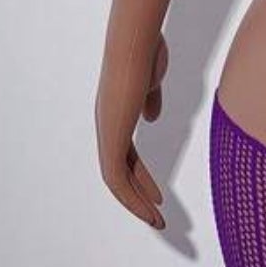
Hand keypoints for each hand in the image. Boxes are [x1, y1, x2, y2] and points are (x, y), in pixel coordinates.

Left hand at [95, 34, 168, 230]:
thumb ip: (150, 99)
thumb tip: (151, 117)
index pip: (127, 155)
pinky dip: (131, 198)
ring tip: (157, 221)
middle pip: (120, 171)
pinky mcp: (110, 139)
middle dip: (139, 196)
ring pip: (116, 180)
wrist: (134, 45)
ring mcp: (107, 133)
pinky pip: (116, 179)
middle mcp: (107, 126)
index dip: (142, 177)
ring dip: (136, 203)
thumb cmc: (146, 53)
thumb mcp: (152, 81)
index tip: (158, 195)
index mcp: (118, 114)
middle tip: (157, 216)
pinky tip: (149, 209)